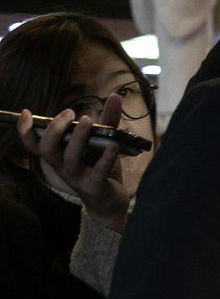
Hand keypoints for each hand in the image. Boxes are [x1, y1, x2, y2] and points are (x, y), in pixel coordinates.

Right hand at [17, 97, 130, 231]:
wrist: (109, 202)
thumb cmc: (99, 168)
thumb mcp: (102, 142)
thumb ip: (108, 120)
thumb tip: (114, 96)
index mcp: (59, 154)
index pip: (35, 144)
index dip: (25, 130)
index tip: (26, 112)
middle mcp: (63, 166)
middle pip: (47, 149)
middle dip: (54, 129)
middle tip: (69, 112)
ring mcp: (77, 177)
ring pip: (69, 158)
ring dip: (77, 138)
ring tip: (88, 120)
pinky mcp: (94, 186)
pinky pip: (98, 172)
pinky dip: (106, 157)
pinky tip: (114, 144)